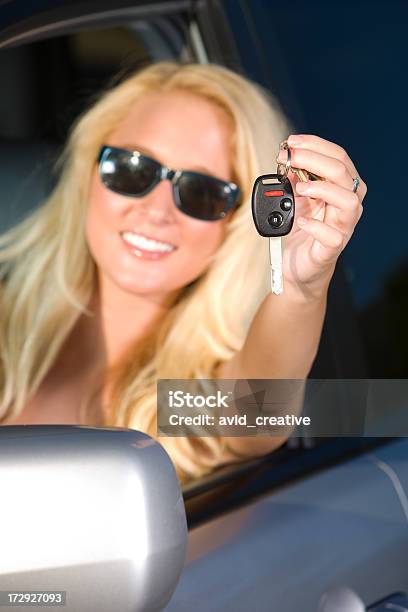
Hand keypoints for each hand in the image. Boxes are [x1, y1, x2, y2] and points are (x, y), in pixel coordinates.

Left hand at [277, 134, 366, 300]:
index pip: (338, 157)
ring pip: (348, 200)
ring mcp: (343, 226)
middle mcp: (347, 205)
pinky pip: (333, 235)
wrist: (297, 267)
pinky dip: (315, 226)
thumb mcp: (296, 200)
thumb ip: (294, 180)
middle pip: (342, 173)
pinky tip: (301, 221)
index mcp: (341, 188)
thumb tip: (287, 160)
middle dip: (314, 160)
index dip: (316, 146)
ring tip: (300, 188)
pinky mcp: (333, 247)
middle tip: (290, 158)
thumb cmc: (301, 232)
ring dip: (322, 188)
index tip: (291, 142)